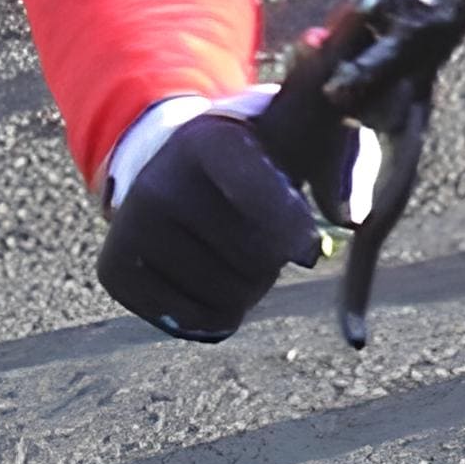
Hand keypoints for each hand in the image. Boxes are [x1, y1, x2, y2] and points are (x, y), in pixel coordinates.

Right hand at [96, 100, 331, 342]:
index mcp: (210, 141)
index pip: (253, 191)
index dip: (286, 225)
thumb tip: (350, 217)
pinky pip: (193, 324)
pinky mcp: (114, 270)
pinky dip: (215, 314)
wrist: (173, 163)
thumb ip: (347, 163)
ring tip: (230, 247)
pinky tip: (205, 275)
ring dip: (249, 287)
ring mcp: (129, 227)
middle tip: (259, 228)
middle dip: (275, 258)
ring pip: (228, 298)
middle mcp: (159, 181)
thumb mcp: (307, 139)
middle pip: (253, 259)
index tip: (310, 255)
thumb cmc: (262, 154)